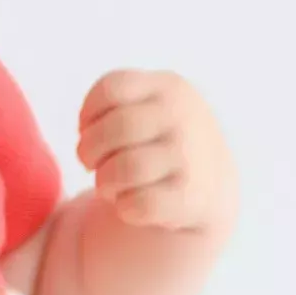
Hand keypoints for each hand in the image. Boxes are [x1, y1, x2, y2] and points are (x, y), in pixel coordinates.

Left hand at [75, 70, 234, 232]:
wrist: (208, 184)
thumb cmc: (155, 140)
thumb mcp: (143, 107)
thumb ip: (112, 107)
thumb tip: (87, 140)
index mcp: (170, 86)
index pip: (112, 88)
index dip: (87, 114)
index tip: (88, 130)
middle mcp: (185, 116)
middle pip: (117, 129)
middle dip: (89, 150)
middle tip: (91, 163)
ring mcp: (191, 156)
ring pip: (126, 168)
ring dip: (104, 182)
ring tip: (109, 185)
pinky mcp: (193, 197)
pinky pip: (140, 204)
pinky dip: (125, 208)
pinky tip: (131, 205)